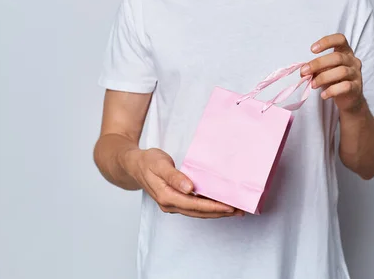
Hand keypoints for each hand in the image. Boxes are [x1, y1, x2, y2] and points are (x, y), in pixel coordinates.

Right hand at [123, 148, 242, 217]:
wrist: (133, 165)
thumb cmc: (147, 162)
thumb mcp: (160, 164)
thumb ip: (174, 176)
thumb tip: (189, 188)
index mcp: (166, 196)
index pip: (194, 204)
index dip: (213, 206)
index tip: (229, 206)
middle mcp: (170, 204)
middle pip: (199, 212)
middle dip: (219, 213)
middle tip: (239, 210)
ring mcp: (172, 204)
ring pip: (197, 212)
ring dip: (215, 212)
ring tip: (234, 210)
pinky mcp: (175, 201)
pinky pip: (194, 207)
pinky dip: (207, 207)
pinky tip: (218, 204)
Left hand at [300, 33, 364, 112]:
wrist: (349, 99)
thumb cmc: (335, 81)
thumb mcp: (325, 71)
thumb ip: (316, 68)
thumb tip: (304, 70)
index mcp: (345, 52)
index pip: (340, 39)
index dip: (326, 41)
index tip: (312, 50)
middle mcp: (353, 60)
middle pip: (337, 57)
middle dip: (318, 63)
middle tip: (304, 71)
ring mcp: (356, 74)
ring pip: (341, 72)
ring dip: (323, 78)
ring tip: (313, 85)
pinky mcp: (356, 88)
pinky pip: (345, 87)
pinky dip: (331, 91)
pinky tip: (323, 95)